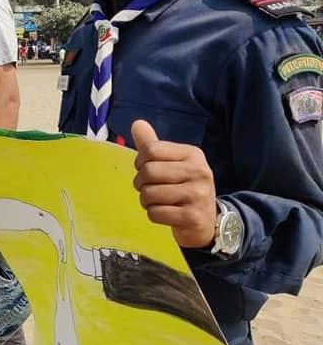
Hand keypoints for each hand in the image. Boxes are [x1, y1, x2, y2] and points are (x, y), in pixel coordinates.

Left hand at [132, 120, 217, 247]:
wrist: (207, 221)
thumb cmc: (183, 188)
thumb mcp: (171, 163)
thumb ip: (153, 145)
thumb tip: (137, 123)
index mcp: (192, 154)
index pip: (150, 150)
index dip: (140, 162)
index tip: (148, 171)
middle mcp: (199, 171)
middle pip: (148, 172)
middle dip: (141, 184)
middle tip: (151, 189)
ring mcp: (198, 194)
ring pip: (149, 194)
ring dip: (147, 201)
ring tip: (160, 202)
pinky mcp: (192, 216)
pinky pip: (155, 213)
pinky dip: (154, 215)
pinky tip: (167, 214)